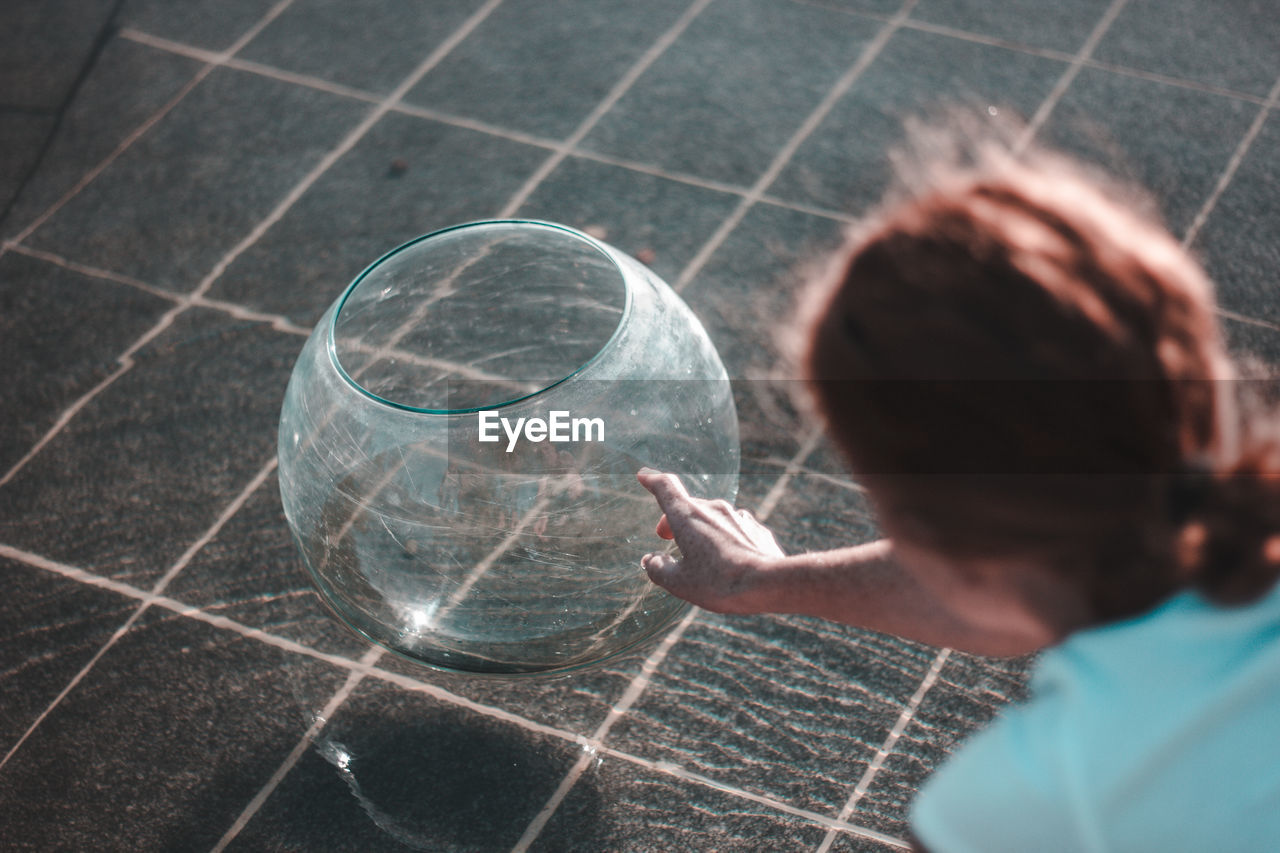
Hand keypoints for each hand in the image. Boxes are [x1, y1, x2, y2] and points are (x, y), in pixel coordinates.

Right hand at [636, 468, 783, 612]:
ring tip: (700, 556)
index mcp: (688, 517)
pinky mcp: (757, 529)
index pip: (666, 488)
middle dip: (674, 520)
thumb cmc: (720, 583)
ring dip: (702, 530)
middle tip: (666, 537)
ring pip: (713, 518)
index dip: (652, 480)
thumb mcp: (680, 583)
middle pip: (688, 507)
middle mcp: (714, 509)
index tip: (644, 475)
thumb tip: (650, 561)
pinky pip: (735, 529)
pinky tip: (729, 560)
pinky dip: (725, 538)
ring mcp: (739, 517)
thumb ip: (658, 569)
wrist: (770, 583)